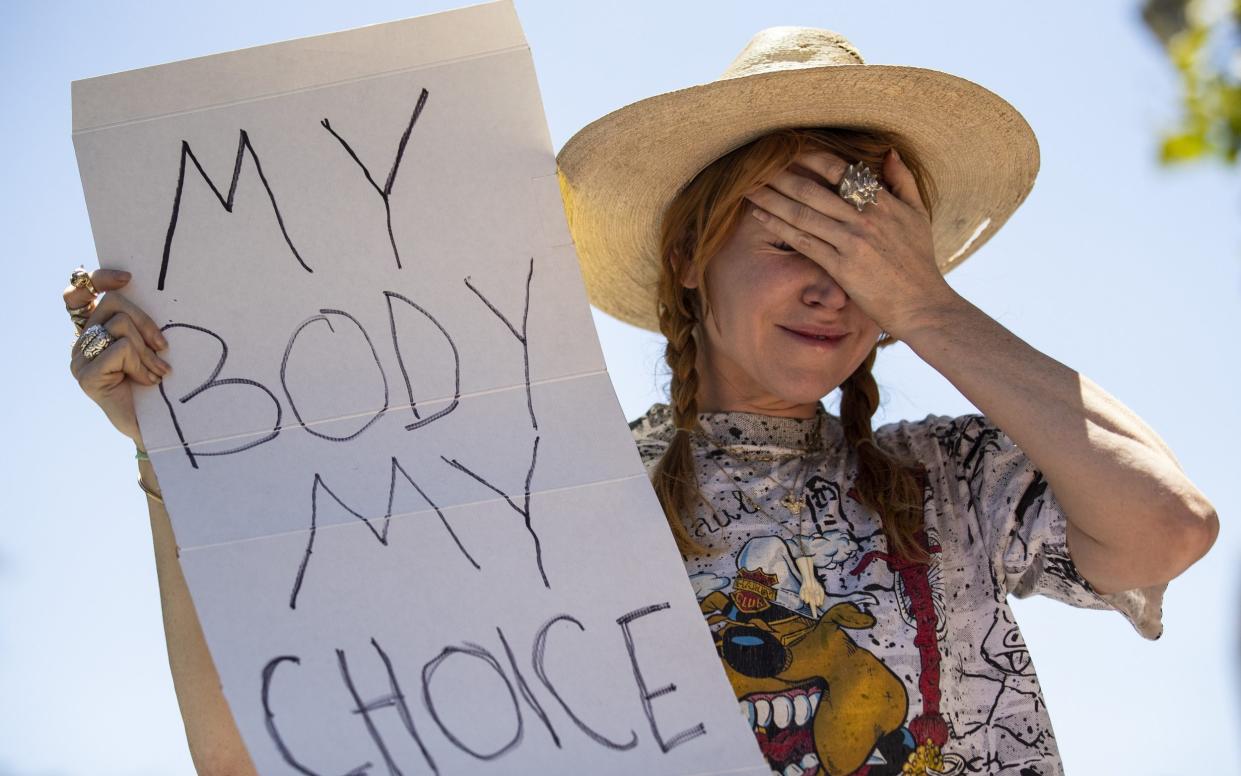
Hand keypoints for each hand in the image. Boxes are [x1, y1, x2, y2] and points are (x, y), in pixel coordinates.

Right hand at [65, 268, 170, 448]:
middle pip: (113, 304)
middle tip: (163, 348)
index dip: (100, 279)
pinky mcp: (87, 376)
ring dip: (147, 351)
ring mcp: (80, 360)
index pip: (79, 294)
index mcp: (94, 331)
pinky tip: (148, 381)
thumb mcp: (149, 347)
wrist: (156, 426)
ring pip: (120, 327)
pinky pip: (121, 350)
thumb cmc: (158, 385)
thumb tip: (143, 293)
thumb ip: (139, 323)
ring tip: (157, 372)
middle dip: (146, 323)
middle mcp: (82, 343)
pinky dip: (142, 364)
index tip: (128, 279)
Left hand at [743, 148, 959, 338]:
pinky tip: (760, 216)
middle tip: (756, 164)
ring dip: (772, 199)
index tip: (788, 151)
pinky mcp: (840, 267)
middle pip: (813, 190)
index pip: (840, 171)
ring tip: (749, 187)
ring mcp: (851, 242)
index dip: (810, 158)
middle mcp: (864, 218)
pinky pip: (803, 242)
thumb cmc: (919, 261)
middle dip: (781, 175)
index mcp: (882, 202)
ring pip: (802, 214)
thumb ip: (903, 181)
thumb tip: (889, 152)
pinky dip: (779, 227)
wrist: (922, 304)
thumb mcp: (919, 215)